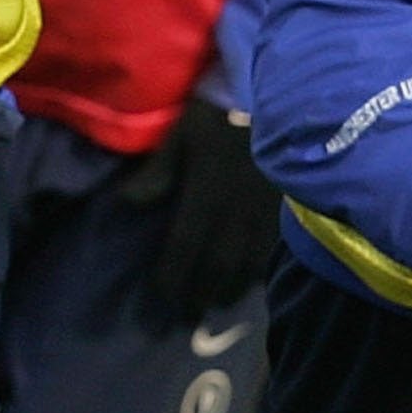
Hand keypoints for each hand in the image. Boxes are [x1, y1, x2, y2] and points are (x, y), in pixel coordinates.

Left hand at [121, 96, 285, 321]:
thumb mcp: (183, 133)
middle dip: (201, 294)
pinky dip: (258, 270)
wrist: (279, 96)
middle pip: (217, 267)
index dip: (172, 279)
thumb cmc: (222, 112)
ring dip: (231, 289)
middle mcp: (235, 215)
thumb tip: (128, 202)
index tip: (161, 299)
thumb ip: (159, 171)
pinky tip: (251, 278)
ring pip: (247, 265)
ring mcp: (264, 215)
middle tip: (188, 316)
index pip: (184, 249)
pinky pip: (271, 250)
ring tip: (218, 304)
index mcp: (206, 197)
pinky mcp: (283, 209)